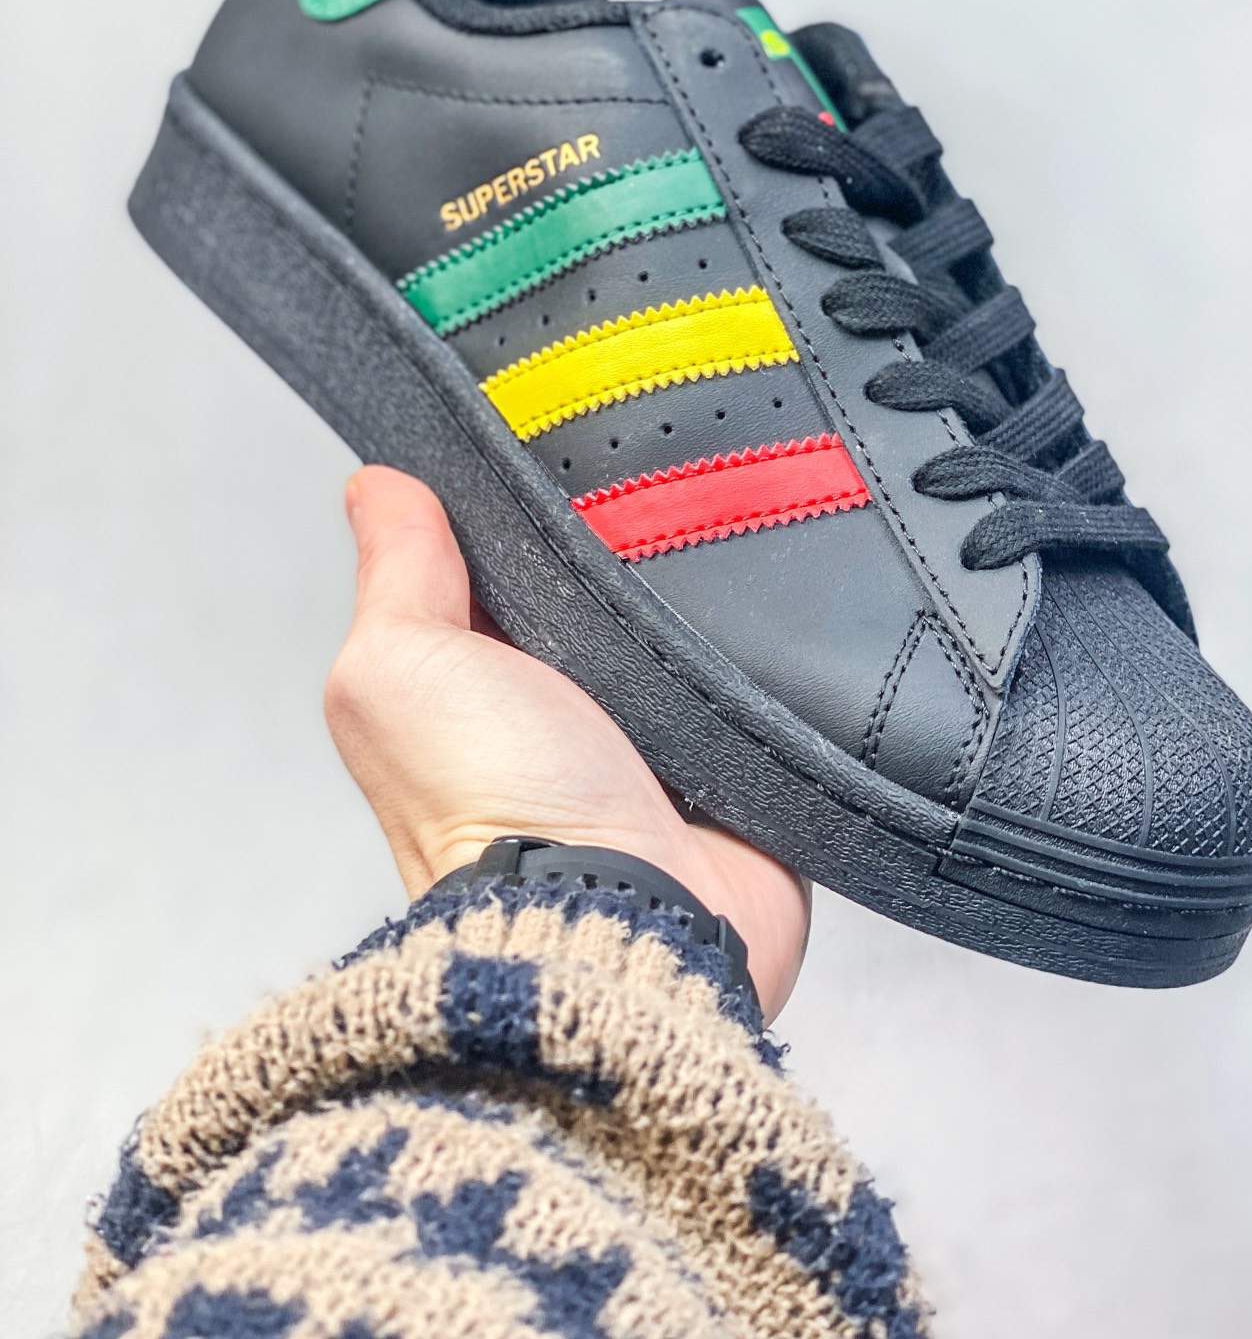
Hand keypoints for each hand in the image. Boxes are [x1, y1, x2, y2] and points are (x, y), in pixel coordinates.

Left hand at [325, 466, 810, 1017]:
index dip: (517, 503)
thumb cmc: (498, 811)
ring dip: (700, 595)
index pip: (496, 557)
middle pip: (602, 584)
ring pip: (685, 625)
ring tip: (713, 549)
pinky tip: (762, 619)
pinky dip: (764, 652)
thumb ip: (397, 575)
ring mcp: (649, 739)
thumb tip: (377, 487)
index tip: (550, 441)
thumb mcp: (406, 665)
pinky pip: (760, 678)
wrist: (625, 919)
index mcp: (472, 682)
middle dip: (627, 539)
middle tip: (648, 497)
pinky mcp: (732, 765)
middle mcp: (557, 710)